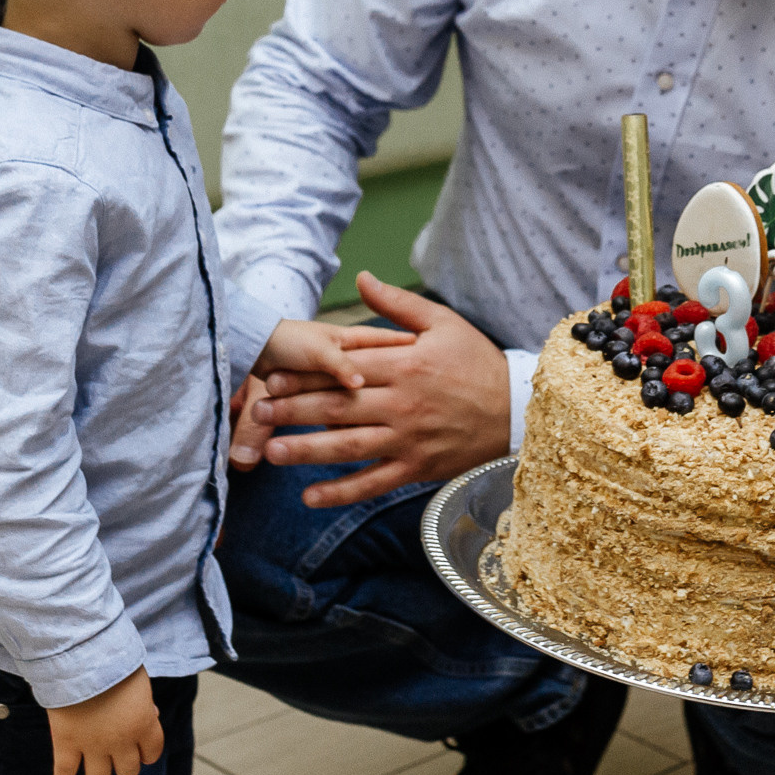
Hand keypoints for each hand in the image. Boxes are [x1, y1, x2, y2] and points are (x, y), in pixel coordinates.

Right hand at [47, 666, 161, 774]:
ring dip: (97, 770)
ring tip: (92, 759)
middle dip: (123, 763)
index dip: (145, 752)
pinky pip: (65, 772)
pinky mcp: (66, 744)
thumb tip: (153, 716)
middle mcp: (121, 740)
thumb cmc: (114, 662)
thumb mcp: (140, 682)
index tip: (138, 748)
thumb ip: (145, 704)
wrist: (83, 655)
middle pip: (127, 772)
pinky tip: (64, 773)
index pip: (152, 754)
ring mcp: (92, 745)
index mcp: (143, 725)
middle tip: (114, 750)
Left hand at [249, 272, 510, 505]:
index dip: (304, 373)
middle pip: (337, 407)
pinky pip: (374, 483)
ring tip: (270, 451)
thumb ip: (397, 306)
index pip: (344, 369)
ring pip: (349, 447)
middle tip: (256, 412)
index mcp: (405, 365)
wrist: (518, 409)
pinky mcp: (417, 468)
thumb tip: (362, 277)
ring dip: (307, 450)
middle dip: (292, 411)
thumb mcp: (443, 323)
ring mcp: (409, 439)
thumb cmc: (476, 362)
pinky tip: (311, 496)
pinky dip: (342, 492)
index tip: (270, 376)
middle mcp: (403, 403)